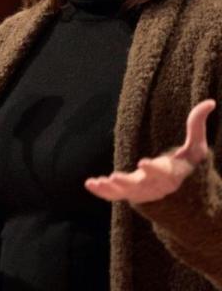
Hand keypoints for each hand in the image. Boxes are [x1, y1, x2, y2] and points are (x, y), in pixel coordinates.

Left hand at [85, 99, 215, 203]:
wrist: (181, 196)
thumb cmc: (188, 167)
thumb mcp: (196, 148)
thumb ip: (197, 125)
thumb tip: (211, 102)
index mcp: (171, 175)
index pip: (164, 173)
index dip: (154, 169)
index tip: (143, 162)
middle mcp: (155, 185)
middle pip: (141, 185)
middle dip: (128, 182)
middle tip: (116, 177)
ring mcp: (140, 191)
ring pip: (125, 192)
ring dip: (112, 188)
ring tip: (100, 181)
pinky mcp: (129, 194)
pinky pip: (114, 196)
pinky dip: (103, 192)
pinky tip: (89, 183)